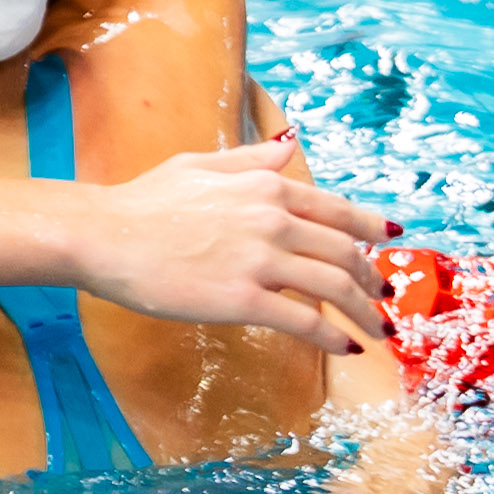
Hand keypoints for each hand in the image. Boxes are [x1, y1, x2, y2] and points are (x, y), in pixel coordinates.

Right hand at [71, 143, 397, 353]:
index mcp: (266, 185)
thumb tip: (290, 146)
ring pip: (335, 288)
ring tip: (377, 330)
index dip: (370, 228)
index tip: (389, 242)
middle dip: (373, 278)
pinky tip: (345, 347)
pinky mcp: (243, 300)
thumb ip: (252, 159)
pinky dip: (333, 336)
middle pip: (345, 252)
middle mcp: (273, 219)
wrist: (104, 235)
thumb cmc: (144, 200)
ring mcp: (260, 260)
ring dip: (364, 312)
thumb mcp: (201, 164)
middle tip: (383, 297)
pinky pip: (304, 321)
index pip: (337, 209)